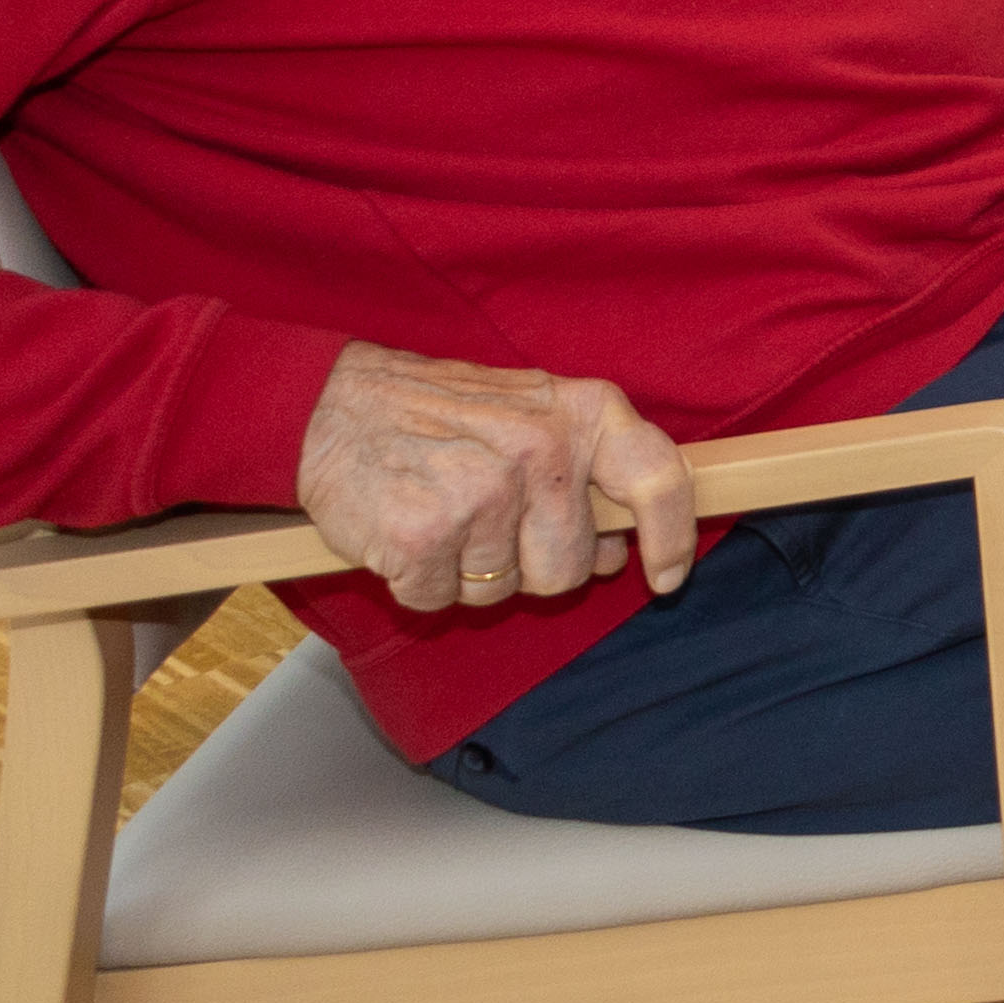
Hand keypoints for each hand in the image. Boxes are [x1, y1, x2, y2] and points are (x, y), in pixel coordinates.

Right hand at [297, 341, 698, 612]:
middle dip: (531, 568)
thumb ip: (586, 468)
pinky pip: (440, 599)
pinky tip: (407, 534)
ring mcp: (483, 492)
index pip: (659, 479)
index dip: (671, 538)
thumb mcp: (532, 410)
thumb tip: (621, 548)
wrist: (332, 404)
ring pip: (502, 591)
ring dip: (471, 573)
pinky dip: (420, 583)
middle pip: (570, 568)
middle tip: (487, 525)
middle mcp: (542, 449)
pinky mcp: (424, 534)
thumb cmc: (440, 413)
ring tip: (444, 518)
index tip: (668, 577)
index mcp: (582, 412)